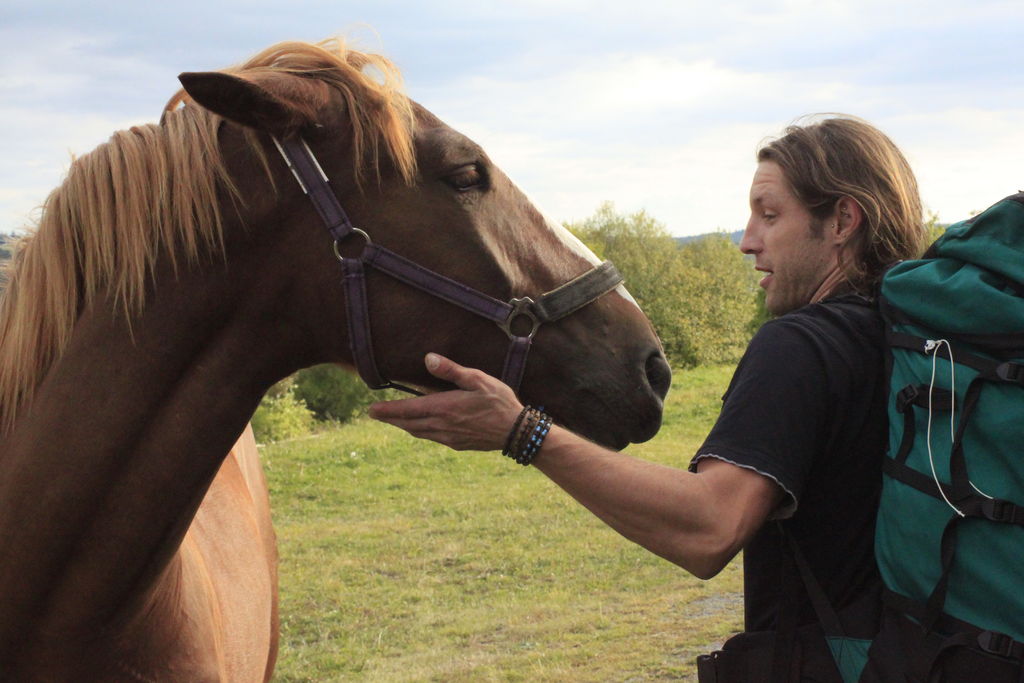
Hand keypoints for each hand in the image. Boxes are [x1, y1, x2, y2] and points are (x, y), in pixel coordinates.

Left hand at [368, 353, 523, 450]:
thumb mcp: (478, 379)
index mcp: (444, 408)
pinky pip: (431, 438)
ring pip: (418, 433)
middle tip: (376, 414)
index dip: (387, 411)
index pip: (407, 410)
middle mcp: (441, 426)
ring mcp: (448, 438)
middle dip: (390, 418)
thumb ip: (451, 370)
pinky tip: (421, 428)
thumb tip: (429, 359)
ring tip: (394, 420)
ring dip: (404, 426)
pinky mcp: (457, 444)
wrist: (516, 432)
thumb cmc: (499, 401)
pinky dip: (420, 431)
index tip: (371, 410)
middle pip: (408, 424)